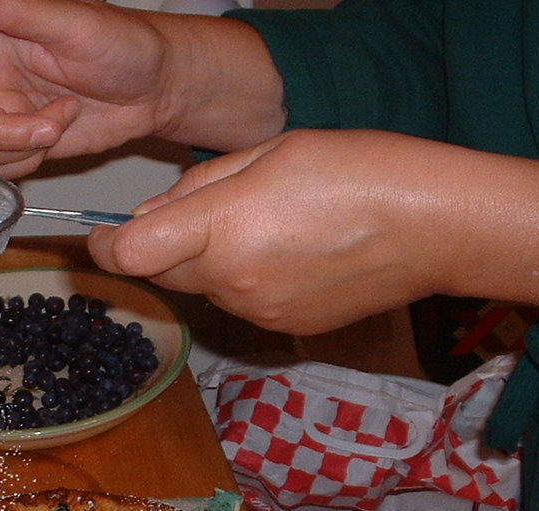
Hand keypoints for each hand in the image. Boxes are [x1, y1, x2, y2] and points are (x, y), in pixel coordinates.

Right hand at [0, 0, 282, 178]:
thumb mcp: (75, 22)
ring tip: (62, 118)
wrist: (151, 90)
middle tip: (54, 117)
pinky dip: (30, 164)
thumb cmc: (118, 44)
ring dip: (22, 148)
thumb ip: (21, 8)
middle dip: (1, 131)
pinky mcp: (14, 147)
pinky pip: (0, 172)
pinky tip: (57, 136)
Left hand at [88, 128, 538, 332]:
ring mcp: (257, 312)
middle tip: (206, 211)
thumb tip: (153, 216)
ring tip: (266, 227)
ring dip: (211, 263)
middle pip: (164, 272)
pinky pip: (241, 304)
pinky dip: (246, 282)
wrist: (434, 227)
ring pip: (204, 288)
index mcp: (223, 229)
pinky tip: (289, 255)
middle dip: (166, 246)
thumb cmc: (360, 172)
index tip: (104, 238)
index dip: (107, 247)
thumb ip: (199, 187)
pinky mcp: (283, 329)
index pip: (132, 253)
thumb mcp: (269, 154)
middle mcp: (231, 281)